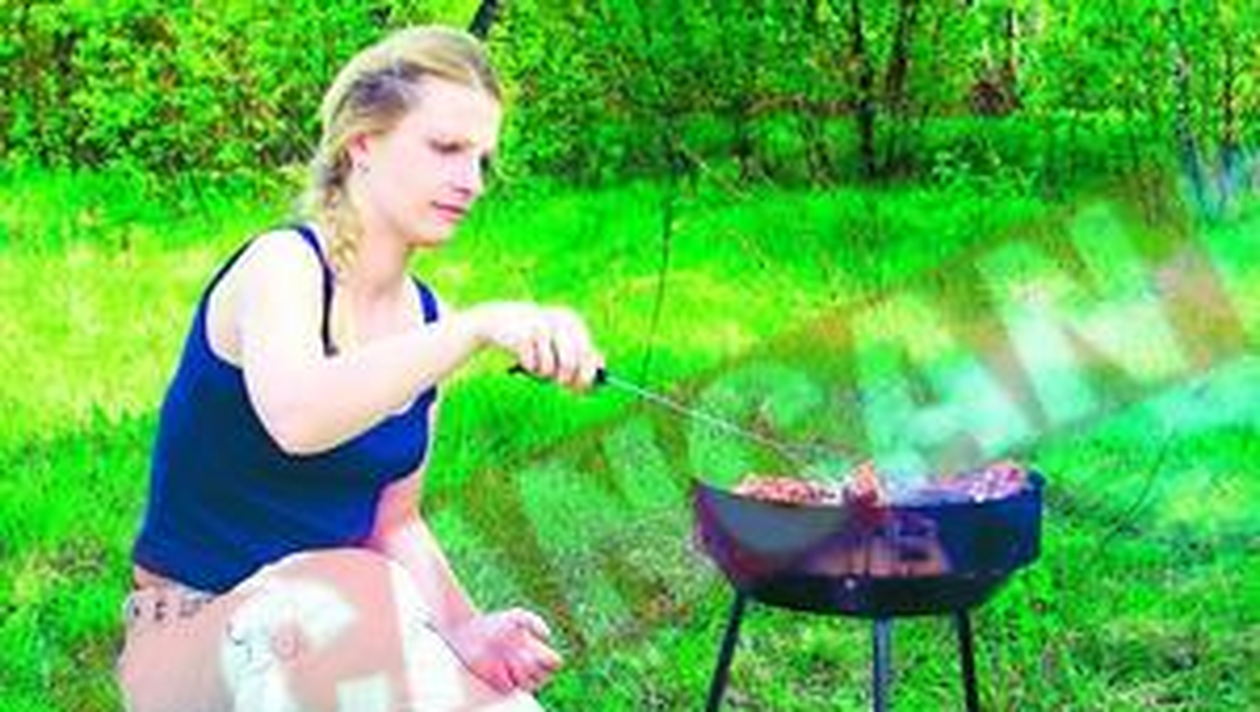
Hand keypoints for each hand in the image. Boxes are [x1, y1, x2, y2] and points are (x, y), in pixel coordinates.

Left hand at [445, 608, 562, 692]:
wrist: (470, 631)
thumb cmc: (494, 622)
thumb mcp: (517, 616)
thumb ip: (534, 621)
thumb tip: (548, 636)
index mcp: (534, 650)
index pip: (554, 663)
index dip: (552, 661)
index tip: (542, 653)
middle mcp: (526, 664)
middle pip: (545, 677)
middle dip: (537, 668)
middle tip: (524, 656)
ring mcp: (513, 674)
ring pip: (530, 686)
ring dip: (525, 677)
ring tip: (513, 662)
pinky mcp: (498, 682)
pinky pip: (509, 688)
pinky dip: (509, 681)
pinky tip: (502, 669)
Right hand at [468, 302, 603, 389]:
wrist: (505, 320)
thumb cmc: (541, 339)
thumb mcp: (563, 344)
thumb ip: (584, 358)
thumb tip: (599, 377)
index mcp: (575, 323)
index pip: (588, 355)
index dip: (586, 376)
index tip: (581, 388)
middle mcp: (560, 322)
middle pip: (571, 363)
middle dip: (566, 379)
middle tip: (559, 383)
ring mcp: (541, 327)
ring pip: (549, 367)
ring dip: (544, 374)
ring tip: (539, 366)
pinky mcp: (522, 335)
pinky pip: (532, 365)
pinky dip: (530, 368)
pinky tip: (524, 356)